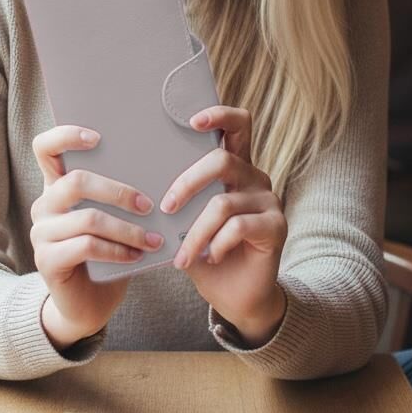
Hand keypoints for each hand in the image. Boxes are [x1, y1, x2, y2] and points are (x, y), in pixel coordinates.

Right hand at [29, 125, 163, 350]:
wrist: (87, 305)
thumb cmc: (106, 254)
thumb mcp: (112, 218)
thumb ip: (118, 195)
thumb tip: (157, 168)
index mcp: (57, 187)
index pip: (45, 147)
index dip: (66, 135)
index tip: (97, 137)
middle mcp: (44, 205)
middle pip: (76, 181)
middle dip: (119, 192)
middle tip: (149, 206)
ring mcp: (41, 233)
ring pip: (88, 218)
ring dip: (128, 229)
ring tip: (153, 240)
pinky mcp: (46, 260)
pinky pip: (86, 246)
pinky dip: (117, 250)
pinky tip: (136, 256)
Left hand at [163, 105, 288, 346]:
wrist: (238, 298)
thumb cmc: (207, 255)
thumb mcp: (185, 224)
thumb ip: (175, 202)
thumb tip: (135, 186)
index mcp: (235, 168)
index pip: (237, 125)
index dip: (219, 115)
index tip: (192, 121)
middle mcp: (254, 177)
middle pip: (223, 160)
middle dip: (188, 182)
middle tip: (166, 207)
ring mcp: (269, 200)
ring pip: (223, 202)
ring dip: (195, 232)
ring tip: (181, 256)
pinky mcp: (277, 226)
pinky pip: (238, 227)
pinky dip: (215, 244)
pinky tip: (209, 257)